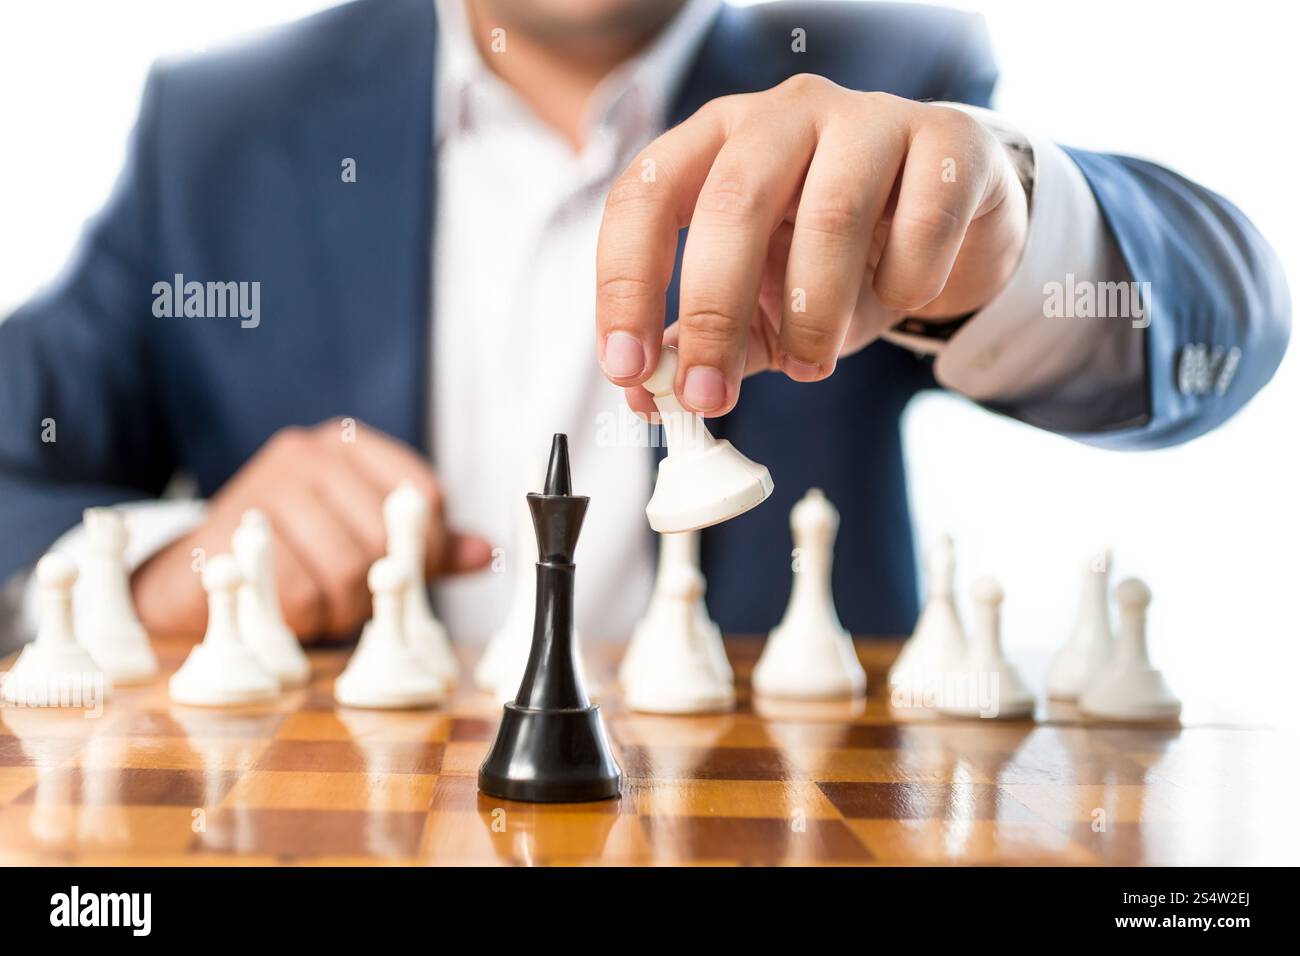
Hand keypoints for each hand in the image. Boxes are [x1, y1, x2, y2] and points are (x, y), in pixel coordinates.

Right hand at [131, 420, 491, 641]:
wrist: (194, 573)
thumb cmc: (298, 554)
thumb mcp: (365, 539)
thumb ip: (425, 545)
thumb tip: (483, 552)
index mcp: (349, 445)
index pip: (422, 493)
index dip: (430, 546)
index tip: (413, 573)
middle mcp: (309, 455)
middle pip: (385, 538)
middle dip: (379, 587)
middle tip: (355, 597)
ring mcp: (266, 489)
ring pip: (346, 570)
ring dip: (342, 607)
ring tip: (322, 602)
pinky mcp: (233, 535)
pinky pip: (302, 595)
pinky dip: (307, 618)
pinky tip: (291, 608)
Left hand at [595, 74, 1027, 416]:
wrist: (950, 221)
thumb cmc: (838, 257)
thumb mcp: (759, 302)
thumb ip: (702, 343)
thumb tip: (647, 396)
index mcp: (716, 141)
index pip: (646, 196)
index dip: (626, 284)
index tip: (628, 368)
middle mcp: (784, 113)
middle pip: (731, 202)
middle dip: (713, 314)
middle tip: (710, 395)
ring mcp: (869, 118)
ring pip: (831, 215)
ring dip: (814, 315)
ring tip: (812, 363)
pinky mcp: (949, 141)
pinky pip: (923, 221)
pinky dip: (905, 283)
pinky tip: (899, 298)